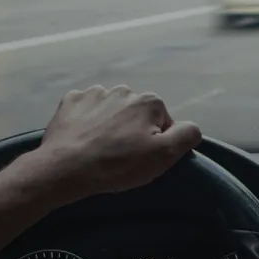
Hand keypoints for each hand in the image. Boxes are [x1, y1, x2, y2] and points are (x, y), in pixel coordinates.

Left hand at [26, 85, 201, 202]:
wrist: (66, 168)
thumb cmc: (118, 164)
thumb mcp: (164, 156)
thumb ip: (187, 135)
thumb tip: (192, 127)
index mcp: (149, 102)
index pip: (164, 123)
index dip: (156, 142)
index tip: (142, 158)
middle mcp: (124, 90)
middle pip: (137, 114)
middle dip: (133, 131)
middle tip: (122, 156)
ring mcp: (94, 93)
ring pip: (112, 110)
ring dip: (111, 125)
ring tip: (101, 149)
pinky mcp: (71, 101)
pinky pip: (87, 109)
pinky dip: (88, 121)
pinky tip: (84, 139)